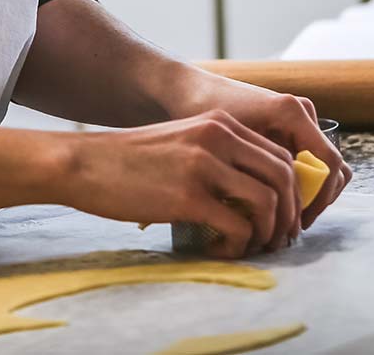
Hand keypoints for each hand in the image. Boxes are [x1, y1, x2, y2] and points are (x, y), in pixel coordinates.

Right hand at [60, 111, 305, 258]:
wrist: (81, 163)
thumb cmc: (126, 160)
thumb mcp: (180, 141)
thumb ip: (216, 155)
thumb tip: (251, 193)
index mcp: (219, 123)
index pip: (280, 156)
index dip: (291, 192)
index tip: (282, 217)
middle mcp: (218, 137)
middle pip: (284, 178)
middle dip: (289, 215)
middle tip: (278, 239)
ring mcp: (204, 165)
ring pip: (268, 204)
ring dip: (268, 234)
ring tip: (251, 248)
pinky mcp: (188, 196)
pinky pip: (238, 227)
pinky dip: (238, 246)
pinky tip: (220, 250)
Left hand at [161, 69, 351, 226]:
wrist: (189, 88)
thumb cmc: (203, 112)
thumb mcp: (230, 144)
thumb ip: (259, 171)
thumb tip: (278, 210)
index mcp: (293, 114)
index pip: (329, 165)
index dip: (320, 199)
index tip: (298, 222)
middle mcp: (302, 114)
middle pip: (330, 169)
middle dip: (315, 201)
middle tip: (289, 228)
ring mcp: (297, 121)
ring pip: (320, 169)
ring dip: (307, 195)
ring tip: (281, 220)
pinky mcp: (288, 129)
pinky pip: (305, 162)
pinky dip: (296, 184)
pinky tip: (272, 203)